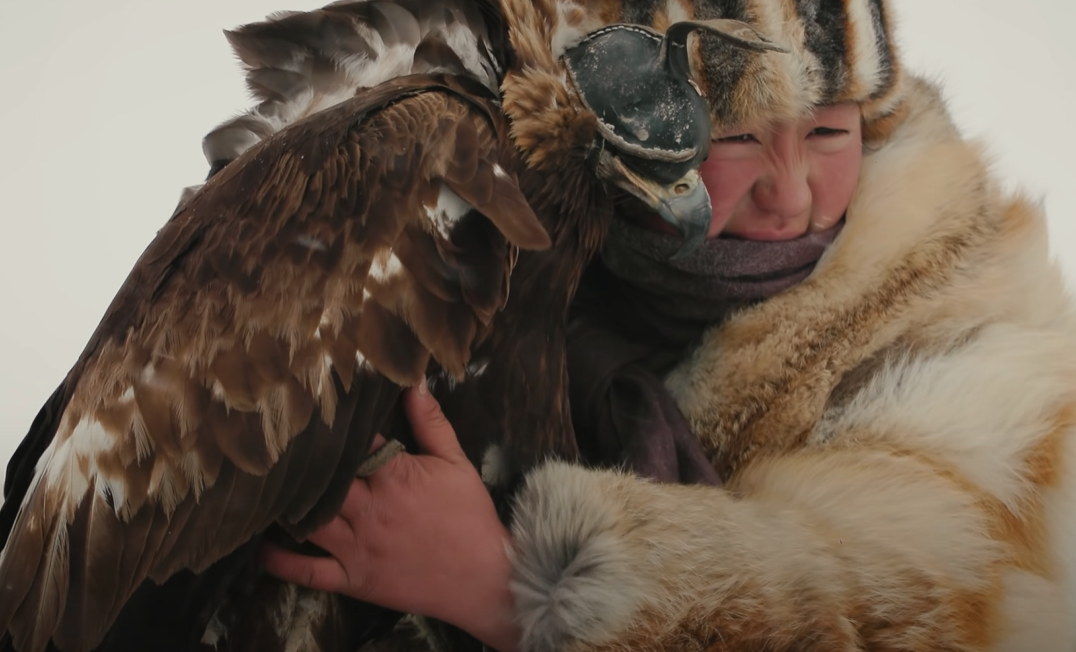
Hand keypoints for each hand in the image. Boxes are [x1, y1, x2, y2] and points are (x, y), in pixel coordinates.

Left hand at [260, 384, 519, 651]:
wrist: (485, 579)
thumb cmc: (471, 519)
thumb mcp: (458, 463)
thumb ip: (432, 423)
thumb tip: (414, 383)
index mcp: (395, 477)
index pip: (353, 443)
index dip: (332, 428)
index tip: (311, 412)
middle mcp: (370, 509)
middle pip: (322, 478)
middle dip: (302, 462)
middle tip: (277, 447)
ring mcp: (358, 546)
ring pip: (308, 519)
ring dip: (286, 504)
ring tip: (268, 489)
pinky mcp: (354, 579)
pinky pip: (308, 572)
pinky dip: (281, 562)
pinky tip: (262, 547)